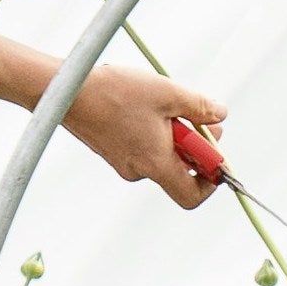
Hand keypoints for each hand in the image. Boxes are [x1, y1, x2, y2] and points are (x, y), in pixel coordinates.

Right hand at [66, 63, 226, 205]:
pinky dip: (154, 130)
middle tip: (196, 116)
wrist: (67, 91)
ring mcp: (124, 162)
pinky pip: (144, 148)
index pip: (192, 194)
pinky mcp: (113, 151)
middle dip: (195, 145)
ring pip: (162, 155)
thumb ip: (200, 107)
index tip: (215, 155)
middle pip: (180, 170)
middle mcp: (139, 170)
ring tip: (164, 104)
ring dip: (173, 133)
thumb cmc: (114, 92)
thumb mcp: (168, 93)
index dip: (212, 179)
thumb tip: (219, 115)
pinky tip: (145, 105)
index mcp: (156, 163)